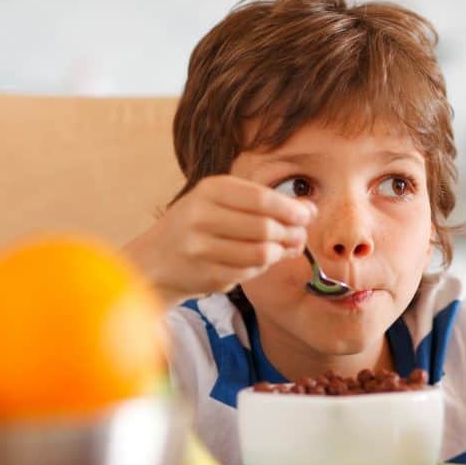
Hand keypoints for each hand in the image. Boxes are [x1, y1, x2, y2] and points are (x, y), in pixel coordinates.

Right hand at [124, 175, 314, 304]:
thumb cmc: (198, 226)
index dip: (290, 209)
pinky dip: (262, 268)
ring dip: (279, 253)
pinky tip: (259, 262)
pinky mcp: (205, 274)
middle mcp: (201, 216)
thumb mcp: (223, 202)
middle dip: (290, 234)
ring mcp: (200, 248)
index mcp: (209, 190)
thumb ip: (265, 203)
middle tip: (298, 238)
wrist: (155, 259)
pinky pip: (250, 272)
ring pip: (261, 253)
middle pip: (265, 227)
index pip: (261, 198)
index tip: (307, 216)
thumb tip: (310, 209)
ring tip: (281, 250)